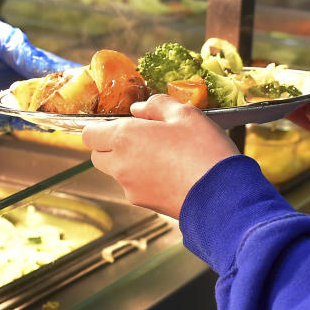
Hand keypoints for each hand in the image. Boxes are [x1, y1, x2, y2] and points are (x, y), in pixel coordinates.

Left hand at [0, 4, 77, 139]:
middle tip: (79, 107)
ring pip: (22, 120)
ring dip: (35, 117)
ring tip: (48, 110)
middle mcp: (13, 92)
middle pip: (45, 106)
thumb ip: (25, 52)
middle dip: (62, 107)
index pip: (56, 80)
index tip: (95, 86)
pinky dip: (1, 121)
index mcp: (23, 69)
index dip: (75, 84)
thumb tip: (56, 68)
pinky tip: (10, 112)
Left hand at [82, 94, 237, 217]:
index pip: (89, 133)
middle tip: (142, 137)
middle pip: (97, 155)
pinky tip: (172, 172)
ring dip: (129, 162)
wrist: (221, 196)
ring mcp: (131, 188)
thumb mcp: (186, 114)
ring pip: (117, 172)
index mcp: (125, 137)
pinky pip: (135, 187)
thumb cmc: (204, 151)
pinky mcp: (144, 204)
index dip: (99, 126)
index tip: (119, 123)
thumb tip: (138, 109)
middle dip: (112, 145)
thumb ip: (157, 105)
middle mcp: (121, 164)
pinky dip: (144, 178)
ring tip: (163, 155)